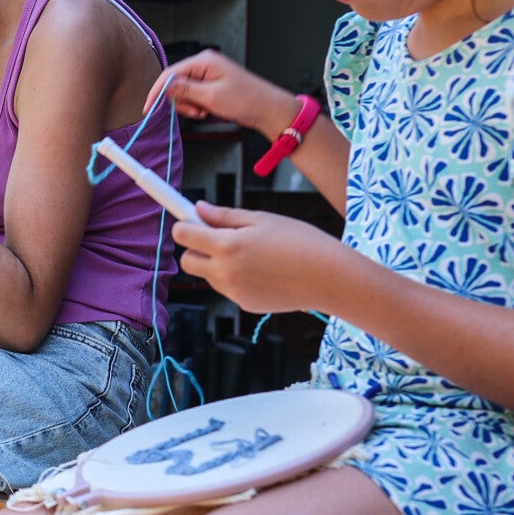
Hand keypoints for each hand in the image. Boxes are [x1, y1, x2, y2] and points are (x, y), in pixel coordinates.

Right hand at [145, 50, 298, 138]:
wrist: (268, 109)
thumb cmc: (247, 100)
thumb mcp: (211, 97)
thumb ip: (185, 90)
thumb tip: (165, 87)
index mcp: (204, 61)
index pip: (170, 74)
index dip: (157, 92)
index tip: (149, 108)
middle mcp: (204, 65)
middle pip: (175, 83)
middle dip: (181, 102)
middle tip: (196, 113)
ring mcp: (208, 75)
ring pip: (184, 93)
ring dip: (190, 107)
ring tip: (206, 113)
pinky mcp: (211, 85)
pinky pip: (194, 97)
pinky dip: (197, 107)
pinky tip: (209, 111)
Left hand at [174, 203, 347, 314]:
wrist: (330, 278)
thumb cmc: (301, 241)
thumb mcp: (262, 219)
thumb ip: (225, 216)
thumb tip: (199, 209)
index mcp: (227, 246)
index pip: (183, 235)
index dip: (184, 225)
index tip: (189, 220)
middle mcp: (224, 272)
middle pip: (187, 261)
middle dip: (196, 249)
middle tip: (218, 238)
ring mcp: (233, 292)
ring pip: (208, 276)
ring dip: (217, 264)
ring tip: (252, 254)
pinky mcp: (245, 305)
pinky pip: (229, 288)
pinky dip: (236, 279)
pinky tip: (264, 272)